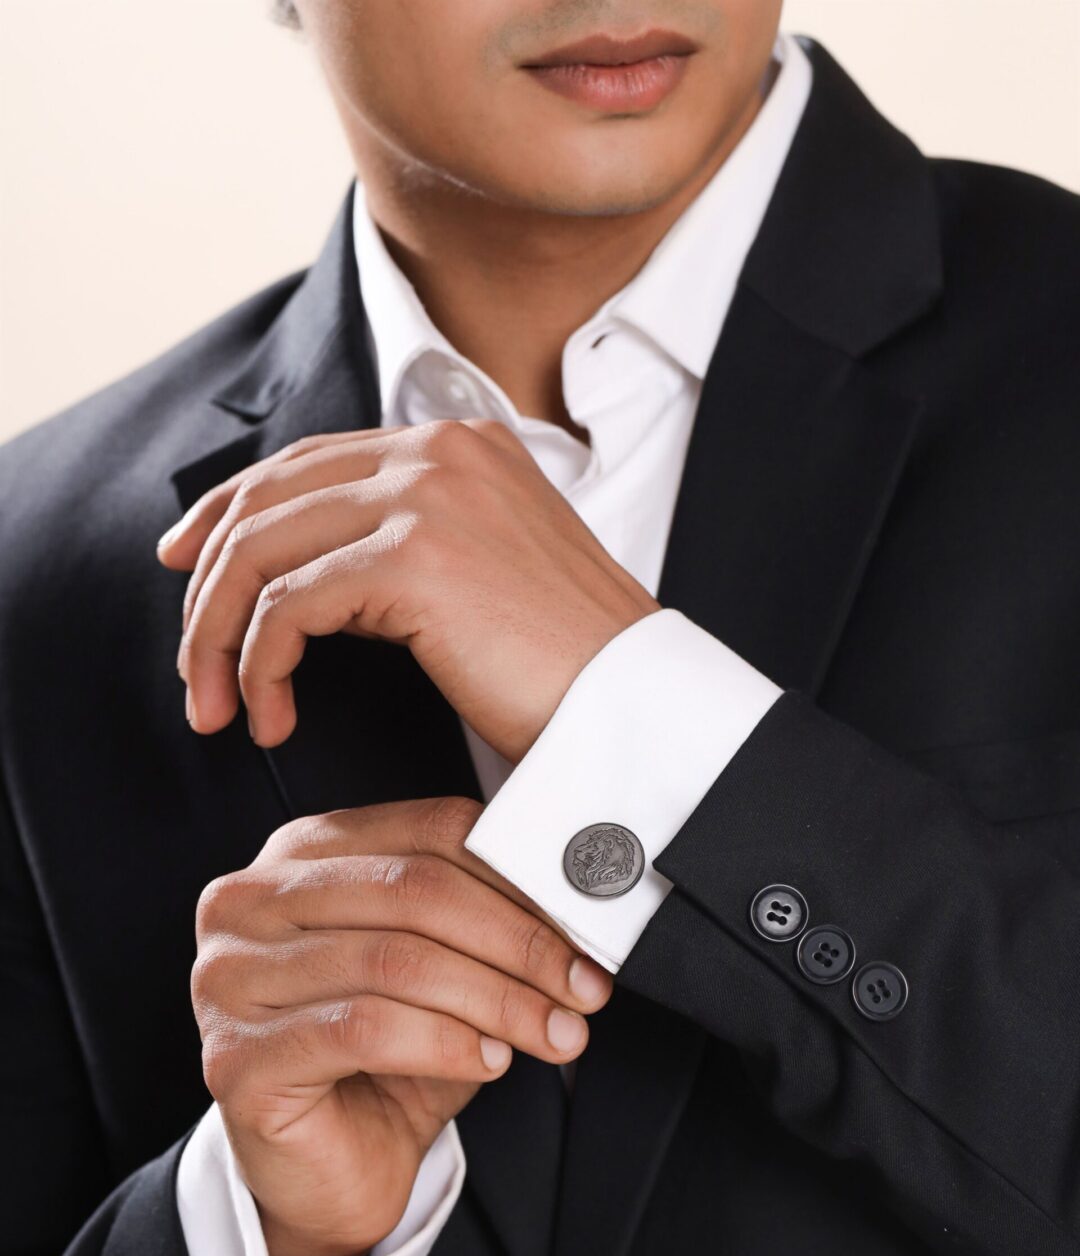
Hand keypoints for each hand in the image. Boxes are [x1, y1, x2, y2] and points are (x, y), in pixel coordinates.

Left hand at [157, 419, 660, 762]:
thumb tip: (305, 572)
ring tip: (216, 706)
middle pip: (269, 499)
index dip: (230, 509)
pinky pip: (288, 607)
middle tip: (191, 662)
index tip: (184, 560)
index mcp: (459, 445)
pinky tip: (272, 716)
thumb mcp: (481, 574)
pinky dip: (259, 666)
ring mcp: (430, 495)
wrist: (633, 704)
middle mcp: (440, 451)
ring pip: (262, 551)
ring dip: (217, 636)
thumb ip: (407, 543)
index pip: (310, 461)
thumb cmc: (564, 664)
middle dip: (207, 585)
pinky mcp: (415, 557)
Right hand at [191, 794, 612, 1255]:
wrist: (328, 1177)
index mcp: (304, 853)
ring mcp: (230, 977)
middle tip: (582, 985)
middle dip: (518, 941)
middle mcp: (251, 901)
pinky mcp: (236, 1057)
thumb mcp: (446, 972)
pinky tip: (489, 1059)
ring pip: (394, 959)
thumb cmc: (386, 1062)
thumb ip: (487, 925)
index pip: (428, 830)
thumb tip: (576, 904)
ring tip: (552, 1030)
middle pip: (413, 889)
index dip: (519, 875)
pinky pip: (363, 1028)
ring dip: (496, 998)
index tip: (586, 924)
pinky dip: (445, 1041)